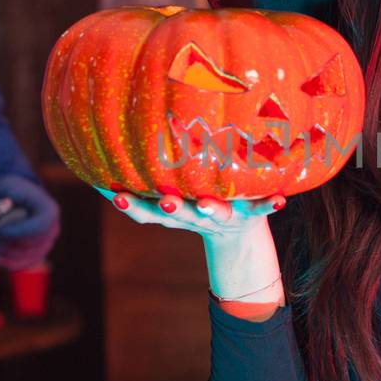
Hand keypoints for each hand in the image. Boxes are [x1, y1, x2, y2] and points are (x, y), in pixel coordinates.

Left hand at [0, 173, 59, 268]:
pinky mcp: (29, 259)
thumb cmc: (9, 192)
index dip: (19, 231)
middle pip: (25, 246)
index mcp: (49, 213)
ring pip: (15, 257)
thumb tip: (1, 216)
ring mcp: (42, 249)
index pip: (39, 228)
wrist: (11, 201)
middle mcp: (51, 234)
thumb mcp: (6, 187)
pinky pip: (11, 265)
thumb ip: (5, 200)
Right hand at [102, 186, 286, 310]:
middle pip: (179, 214)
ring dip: (211, 209)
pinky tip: (282, 200)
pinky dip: (271, 205)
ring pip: (216, 213)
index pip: (146, 212)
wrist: (237, 232)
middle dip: (170, 209)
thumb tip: (98, 149)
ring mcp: (224, 215)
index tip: (116, 196)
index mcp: (174, 210)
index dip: (132, 206)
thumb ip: (142, 178)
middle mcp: (196, 215)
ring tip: (208, 204)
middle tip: (164, 202)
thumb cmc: (196, 199)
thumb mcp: (168, 192)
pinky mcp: (251, 213)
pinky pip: (262, 208)